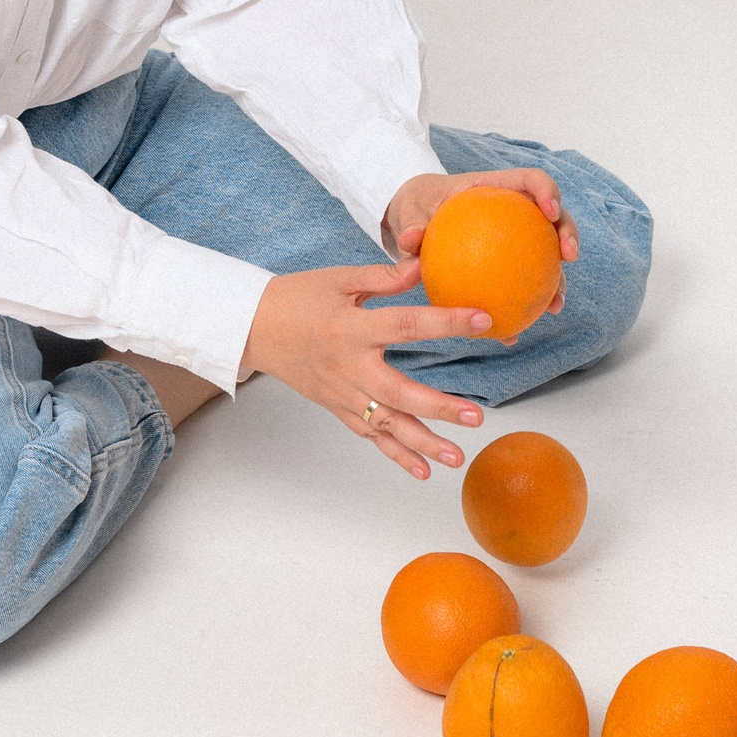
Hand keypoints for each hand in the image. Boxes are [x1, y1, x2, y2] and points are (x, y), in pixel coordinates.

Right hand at [238, 257, 491, 480]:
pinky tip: (423, 470)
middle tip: (475, 416)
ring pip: (385, 424)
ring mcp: (342, 393)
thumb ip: (383, 276)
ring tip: (455, 456)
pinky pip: (369, 435)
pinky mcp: (337, 408)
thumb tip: (423, 266)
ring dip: (422, 443)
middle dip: (438, 407)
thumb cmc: (298, 298)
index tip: (482, 321)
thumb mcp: (339, 278)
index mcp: (352, 328)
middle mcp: (349, 366)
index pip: (406, 325)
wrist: (254, 327)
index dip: (445, 323)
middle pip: (398, 392)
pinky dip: (395, 454)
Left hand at [380, 168, 577, 331]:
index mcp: (494, 187)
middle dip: (568, 234)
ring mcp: (515, 237)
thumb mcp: (409, 210)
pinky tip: (512, 333)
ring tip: (555, 306)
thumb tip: (411, 238)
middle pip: (552, 217)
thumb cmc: (416, 206)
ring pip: (545, 257)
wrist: (414, 218)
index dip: (547, 190)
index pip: (530, 180)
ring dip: (557, 281)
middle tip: (569, 256)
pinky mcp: (507, 264)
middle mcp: (513, 210)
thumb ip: (412, 222)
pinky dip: (518, 309)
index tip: (550, 211)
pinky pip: (519, 286)